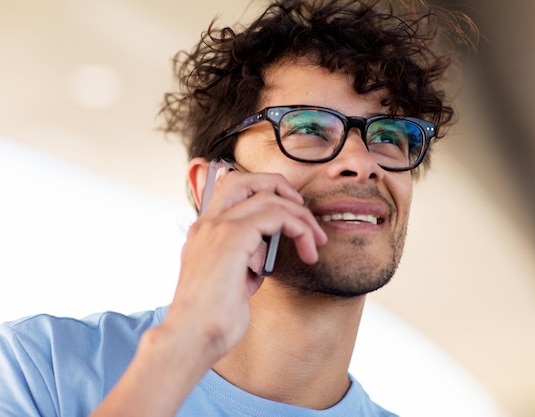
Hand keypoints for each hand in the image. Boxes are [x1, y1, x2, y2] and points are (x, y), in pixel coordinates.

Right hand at [91, 166, 325, 416]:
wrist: (193, 337)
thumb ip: (247, 259)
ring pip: (268, 196)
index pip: (232, 189)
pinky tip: (307, 250)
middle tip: (304, 214)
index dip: (264, 192)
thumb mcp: (234, 280)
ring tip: (315, 242)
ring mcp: (217, 227)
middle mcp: (208, 223)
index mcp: (204, 231)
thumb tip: (267, 251)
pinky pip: (276, 215)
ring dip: (301, 216)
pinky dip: (298, 228)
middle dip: (281, 188)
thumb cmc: (213, 318)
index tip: (290, 216)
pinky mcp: (233, 237)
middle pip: (246, 178)